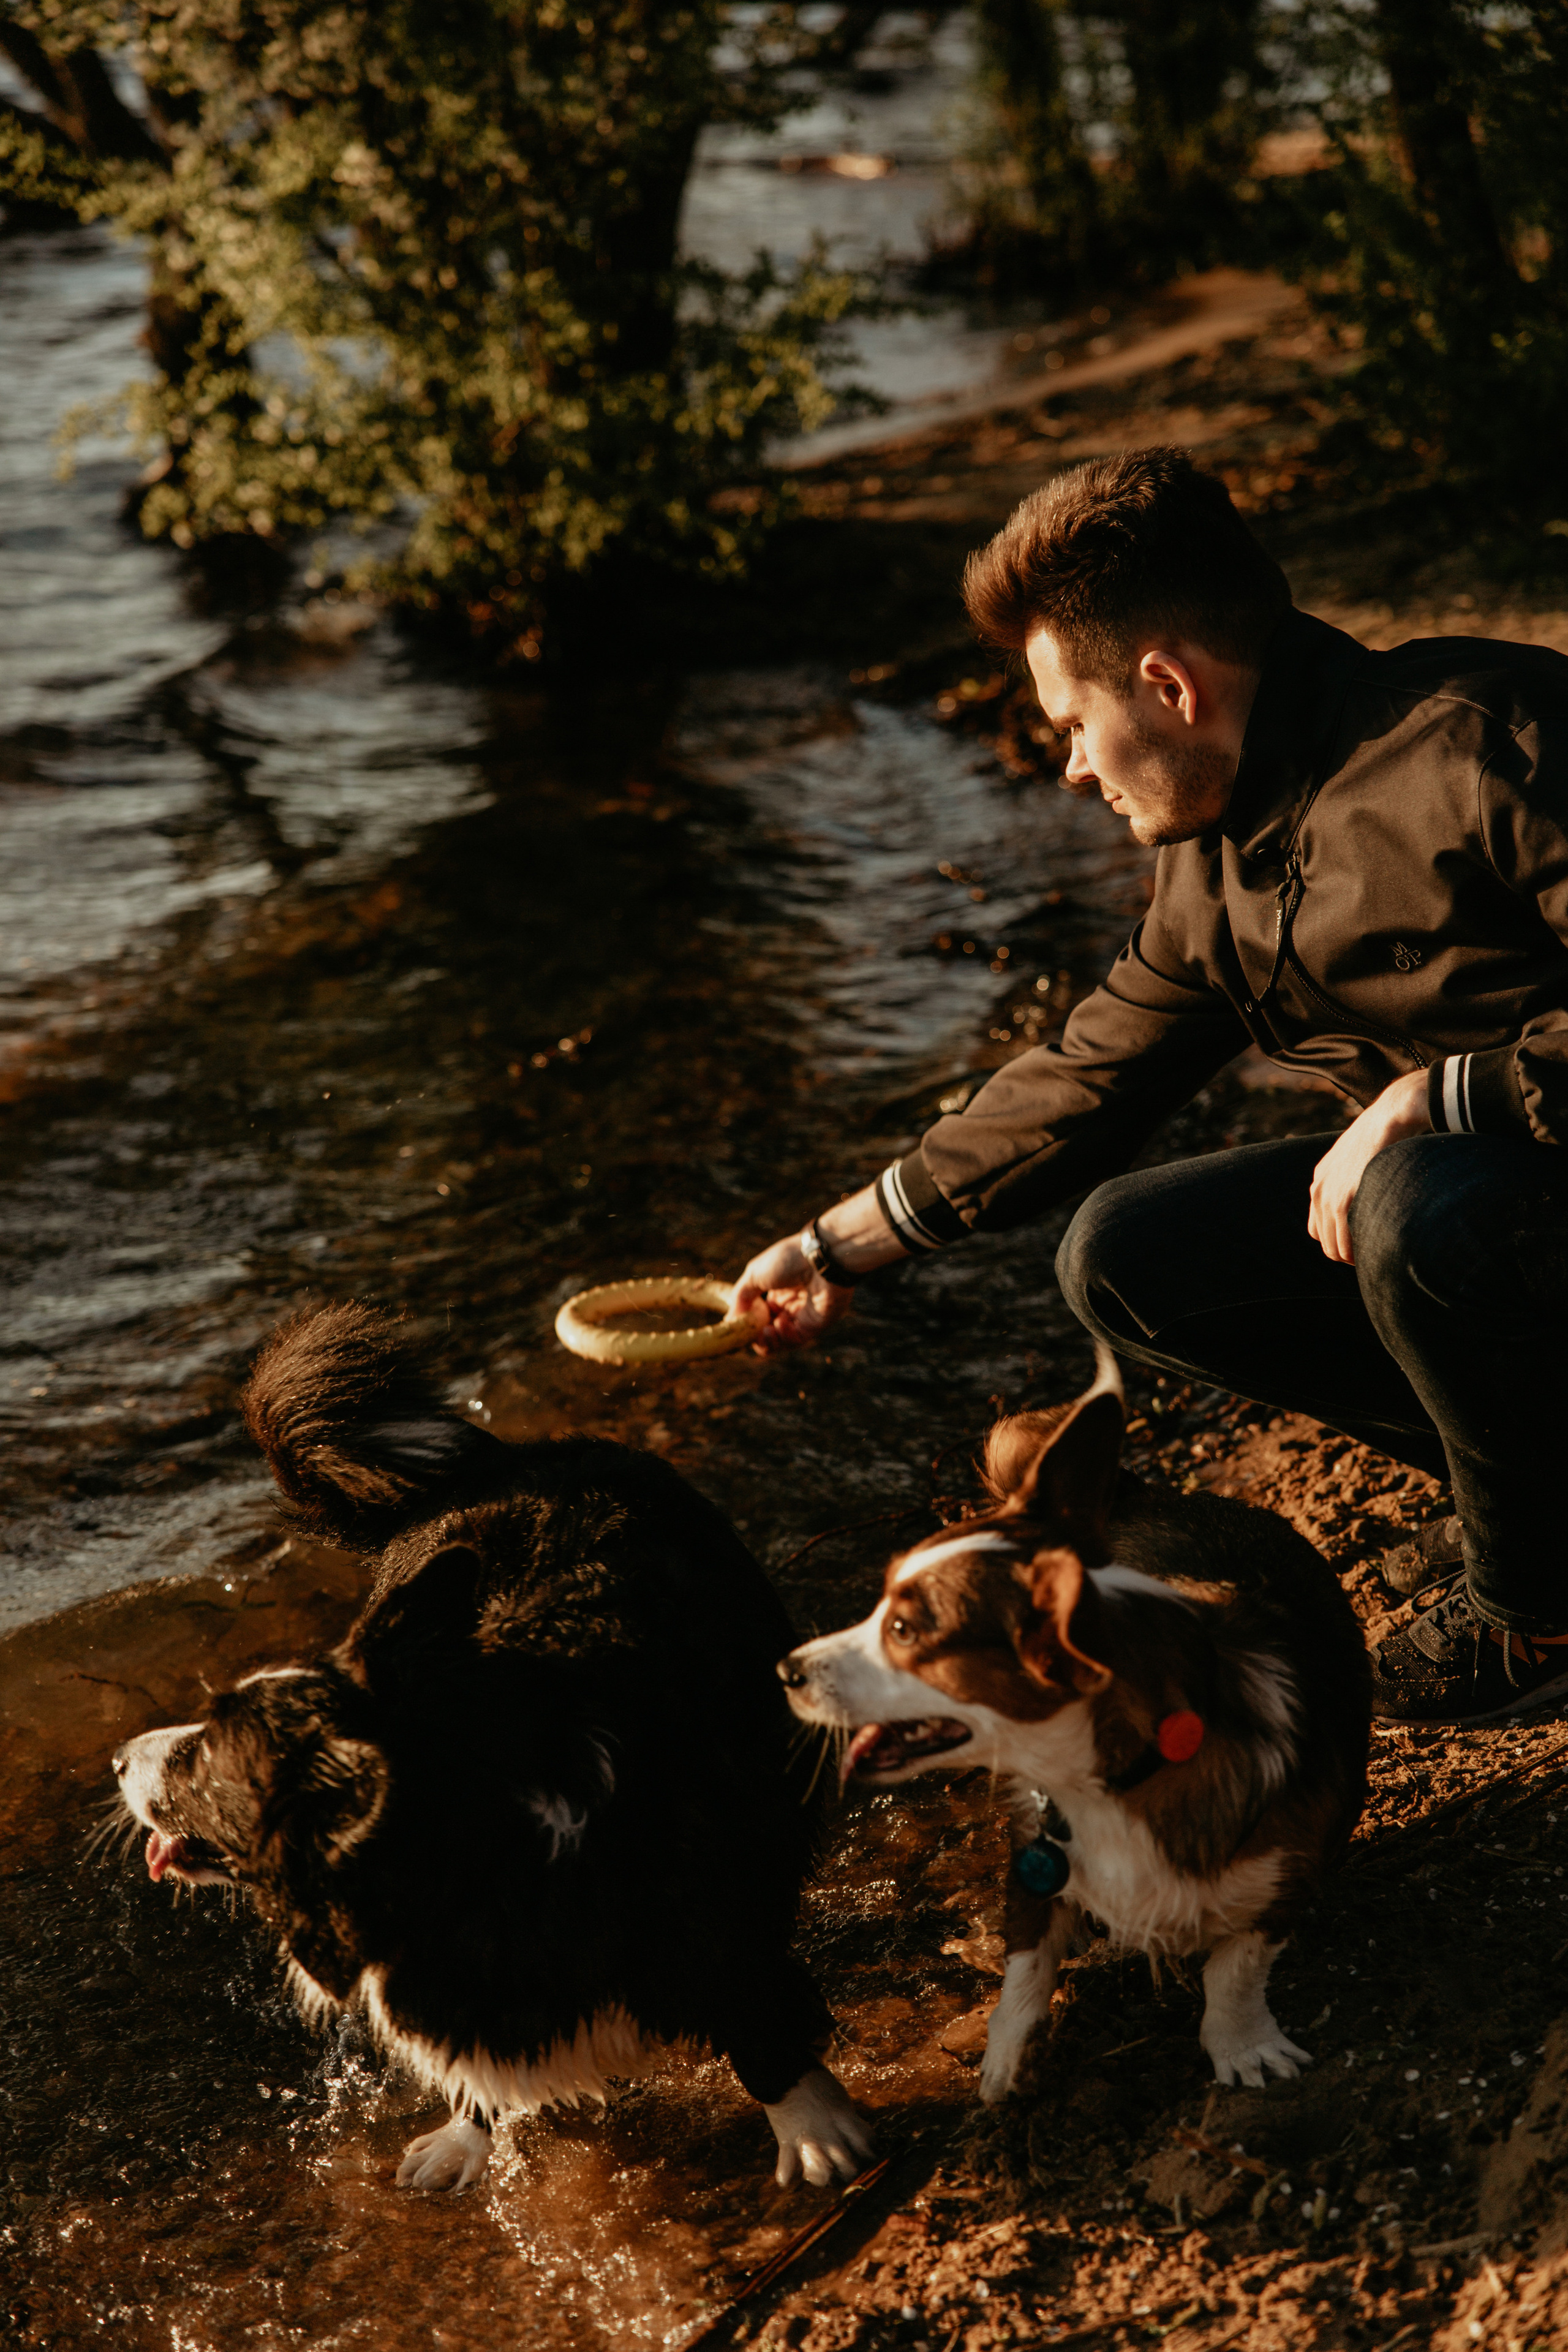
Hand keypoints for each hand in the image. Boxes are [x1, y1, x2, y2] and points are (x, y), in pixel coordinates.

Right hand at [733, 1233, 853, 1354]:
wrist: (821, 1258)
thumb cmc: (789, 1259)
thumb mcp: (755, 1274)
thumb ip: (741, 1296)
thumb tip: (730, 1320)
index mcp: (776, 1291)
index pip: (759, 1316)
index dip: (747, 1324)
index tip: (737, 1327)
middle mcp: (789, 1305)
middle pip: (767, 1331)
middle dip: (755, 1337)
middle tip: (750, 1335)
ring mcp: (803, 1316)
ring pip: (780, 1341)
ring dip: (768, 1341)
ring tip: (764, 1333)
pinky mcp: (815, 1325)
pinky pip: (795, 1340)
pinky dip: (784, 1336)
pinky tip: (781, 1324)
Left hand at [1307, 1070, 1429, 1264]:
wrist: (1390, 1117)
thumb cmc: (1386, 1138)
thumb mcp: (1362, 1159)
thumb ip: (1359, 1180)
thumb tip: (1373, 1198)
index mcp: (1321, 1180)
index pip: (1318, 1225)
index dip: (1338, 1239)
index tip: (1361, 1244)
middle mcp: (1318, 1189)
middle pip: (1323, 1239)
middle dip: (1345, 1253)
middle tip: (1370, 1257)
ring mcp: (1327, 1195)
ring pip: (1332, 1246)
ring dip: (1351, 1257)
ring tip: (1373, 1258)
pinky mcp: (1341, 1199)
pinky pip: (1342, 1240)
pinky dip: (1355, 1253)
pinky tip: (1372, 1253)